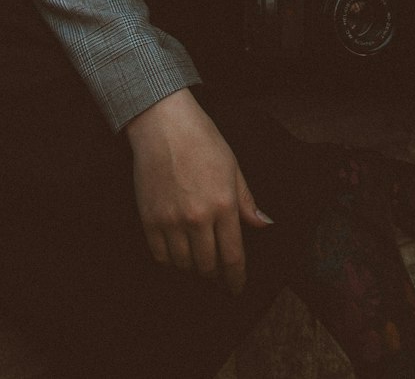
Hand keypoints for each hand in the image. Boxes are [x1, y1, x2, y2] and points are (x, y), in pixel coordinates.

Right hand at [125, 88, 272, 294]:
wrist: (164, 126)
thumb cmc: (203, 141)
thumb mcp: (233, 167)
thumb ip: (247, 201)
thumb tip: (264, 225)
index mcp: (224, 205)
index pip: (233, 257)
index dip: (236, 278)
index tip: (237, 288)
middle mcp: (198, 218)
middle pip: (208, 265)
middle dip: (215, 274)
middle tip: (217, 273)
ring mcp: (172, 220)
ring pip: (184, 264)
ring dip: (193, 268)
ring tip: (198, 262)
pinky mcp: (150, 219)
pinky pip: (161, 256)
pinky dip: (171, 261)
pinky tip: (177, 255)